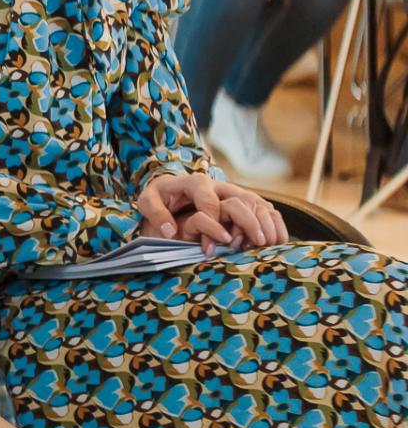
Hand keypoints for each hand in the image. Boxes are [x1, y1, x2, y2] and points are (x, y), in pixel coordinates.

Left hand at [136, 172, 286, 254]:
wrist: (171, 190)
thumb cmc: (160, 196)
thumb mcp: (148, 201)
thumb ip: (156, 212)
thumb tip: (171, 230)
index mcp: (195, 182)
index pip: (209, 201)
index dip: (215, 221)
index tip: (221, 241)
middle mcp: (218, 184)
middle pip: (241, 199)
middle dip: (248, 222)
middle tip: (255, 244)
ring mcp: (233, 191)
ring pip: (256, 202)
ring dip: (266, 222)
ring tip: (270, 244)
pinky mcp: (242, 199)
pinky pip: (263, 207)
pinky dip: (273, 221)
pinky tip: (278, 239)